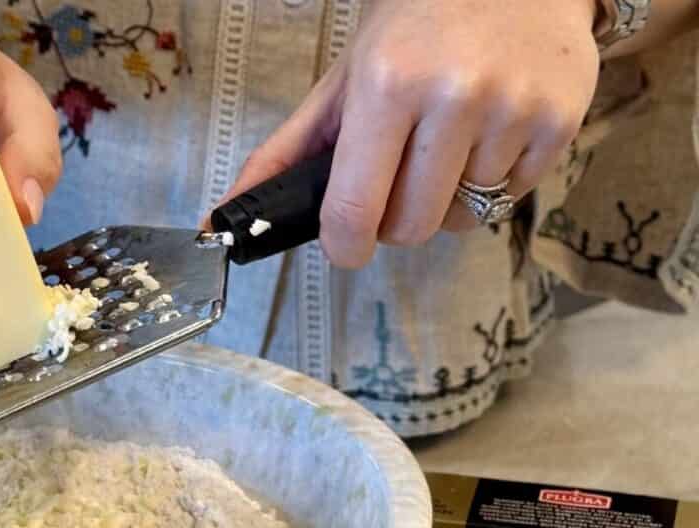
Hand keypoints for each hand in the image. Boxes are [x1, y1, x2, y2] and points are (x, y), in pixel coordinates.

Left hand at [228, 0, 600, 267]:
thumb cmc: (416, 23)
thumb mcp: (345, 78)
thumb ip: (289, 150)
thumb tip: (225, 213)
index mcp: (387, 86)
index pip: (354, 214)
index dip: (346, 245)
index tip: (349, 243)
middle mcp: (454, 98)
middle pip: (410, 228)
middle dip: (395, 218)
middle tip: (400, 175)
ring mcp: (513, 111)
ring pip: (461, 219)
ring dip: (446, 198)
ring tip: (448, 143)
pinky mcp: (559, 121)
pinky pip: (509, 198)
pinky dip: (492, 181)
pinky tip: (489, 131)